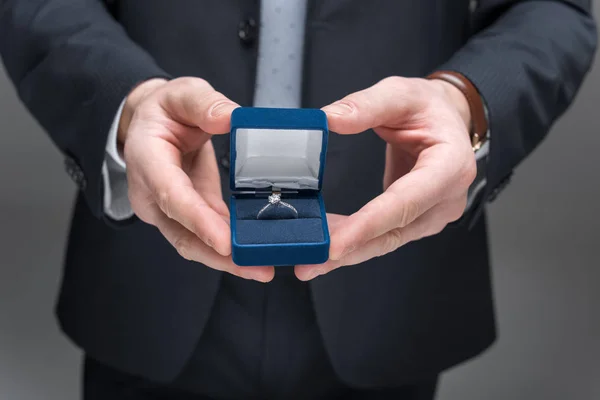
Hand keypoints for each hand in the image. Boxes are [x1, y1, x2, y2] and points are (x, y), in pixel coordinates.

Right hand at [121, 77, 273, 281]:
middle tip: (257, 268)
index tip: (225, 242)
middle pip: (183, 233)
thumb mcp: (182, 93)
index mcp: (147, 160)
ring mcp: (166, 209)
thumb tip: (230, 117)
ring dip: (227, 260)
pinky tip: (254, 254)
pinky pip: (205, 236)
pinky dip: (229, 248)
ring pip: (194, 243)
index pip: (172, 196)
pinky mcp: (186, 214)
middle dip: (220, 256)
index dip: (199, 221)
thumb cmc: (165, 110)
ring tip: (262, 269)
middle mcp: (152, 193)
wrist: (150, 124)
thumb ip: (204, 103)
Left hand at [295, 76, 475, 280]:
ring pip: (387, 241)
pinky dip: (355, 243)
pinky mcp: (418, 220)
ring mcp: (433, 214)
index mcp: (450, 166)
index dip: (369, 225)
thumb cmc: (429, 108)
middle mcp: (446, 198)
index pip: (405, 202)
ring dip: (348, 252)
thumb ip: (366, 105)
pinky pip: (384, 236)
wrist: (447, 120)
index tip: (336, 243)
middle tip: (310, 263)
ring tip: (309, 260)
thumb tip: (329, 120)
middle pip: (393, 232)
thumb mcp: (400, 93)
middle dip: (349, 250)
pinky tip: (326, 246)